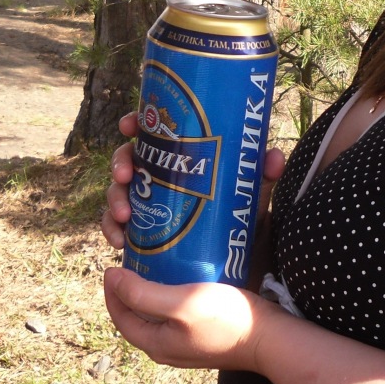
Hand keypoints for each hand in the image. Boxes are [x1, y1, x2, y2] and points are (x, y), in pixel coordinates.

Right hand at [100, 111, 286, 249]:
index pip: (152, 131)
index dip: (134, 122)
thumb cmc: (243, 217)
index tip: (128, 125)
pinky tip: (121, 241)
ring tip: (125, 215)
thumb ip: (262, 176)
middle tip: (127, 177)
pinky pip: (115, 226)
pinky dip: (111, 230)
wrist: (240, 261)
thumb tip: (273, 158)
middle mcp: (159, 176)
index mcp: (180, 157)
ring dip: (114, 200)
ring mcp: (147, 202)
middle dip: (120, 163)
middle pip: (128, 158)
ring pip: (117, 191)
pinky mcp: (142, 230)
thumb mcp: (252, 195)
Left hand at [103, 266, 273, 370]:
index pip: (120, 317)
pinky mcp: (204, 334)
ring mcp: (186, 343)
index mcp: (155, 344)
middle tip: (134, 261)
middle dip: (130, 290)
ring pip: (158, 315)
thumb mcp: (179, 303)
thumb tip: (111, 278)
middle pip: (137, 317)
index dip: (112, 291)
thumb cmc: (224, 319)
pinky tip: (184, 276)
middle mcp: (167, 348)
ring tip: (157, 263)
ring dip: (152, 291)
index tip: (113, 265)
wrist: (268, 338)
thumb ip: (142, 294)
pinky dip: (173, 294)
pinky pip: (178, 314)